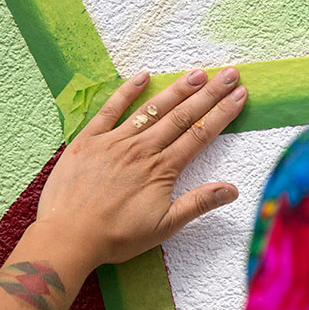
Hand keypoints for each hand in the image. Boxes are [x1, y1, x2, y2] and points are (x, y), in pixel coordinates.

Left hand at [33, 67, 246, 267]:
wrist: (68, 237)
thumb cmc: (116, 237)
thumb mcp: (164, 226)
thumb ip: (198, 204)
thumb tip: (232, 190)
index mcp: (162, 169)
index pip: (200, 134)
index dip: (222, 113)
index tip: (239, 95)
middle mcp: (142, 149)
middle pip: (182, 115)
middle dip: (209, 93)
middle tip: (229, 74)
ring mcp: (114, 141)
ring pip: (151, 109)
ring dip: (176, 89)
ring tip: (198, 73)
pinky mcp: (89, 140)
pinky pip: (110, 110)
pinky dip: (126, 92)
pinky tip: (141, 76)